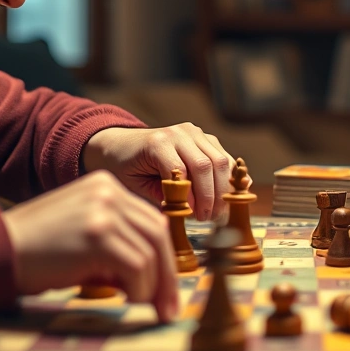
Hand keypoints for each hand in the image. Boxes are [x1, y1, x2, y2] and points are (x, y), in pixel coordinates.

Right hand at [2, 171, 178, 320]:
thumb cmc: (34, 252)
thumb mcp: (82, 235)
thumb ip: (116, 245)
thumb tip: (152, 279)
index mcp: (105, 186)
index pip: (151, 221)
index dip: (162, 258)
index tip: (166, 287)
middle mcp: (108, 192)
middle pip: (158, 233)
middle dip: (167, 275)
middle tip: (168, 307)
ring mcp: (103, 210)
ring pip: (151, 252)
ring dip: (151, 286)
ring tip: (143, 305)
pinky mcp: (97, 234)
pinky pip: (137, 265)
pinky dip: (139, 289)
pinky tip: (126, 298)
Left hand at [82, 124, 236, 220]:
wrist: (121, 144)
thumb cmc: (125, 168)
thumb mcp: (134, 185)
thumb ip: (160, 194)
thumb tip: (187, 211)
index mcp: (158, 143)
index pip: (183, 170)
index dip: (192, 196)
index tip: (193, 216)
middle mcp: (179, 133)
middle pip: (206, 165)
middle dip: (211, 196)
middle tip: (208, 217)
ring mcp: (195, 132)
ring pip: (220, 161)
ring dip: (223, 189)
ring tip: (216, 211)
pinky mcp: (205, 137)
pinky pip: (223, 158)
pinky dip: (228, 178)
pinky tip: (225, 197)